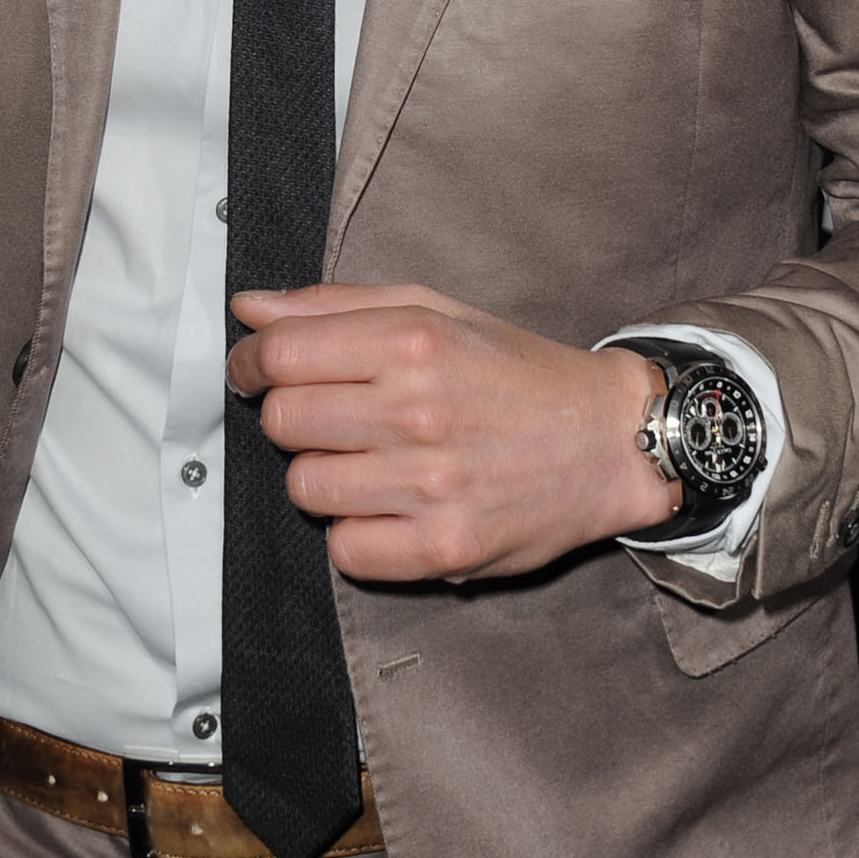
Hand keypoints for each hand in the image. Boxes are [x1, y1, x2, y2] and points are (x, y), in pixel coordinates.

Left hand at [225, 282, 680, 581]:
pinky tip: (389, 507)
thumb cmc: (519, 373)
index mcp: (415, 341)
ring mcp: (433, 484)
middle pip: (284, 420)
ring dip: (324, 475)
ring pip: (305, 487)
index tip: (256, 371)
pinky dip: (355, 532)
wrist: (608, 441)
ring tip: (370, 462)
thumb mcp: (435, 312)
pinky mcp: (445, 547)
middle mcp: (420, 410)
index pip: (282, 354)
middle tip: (334, 417)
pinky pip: (345, 550)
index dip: (253, 363)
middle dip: (295, 417)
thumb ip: (336, 307)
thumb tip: (250, 310)